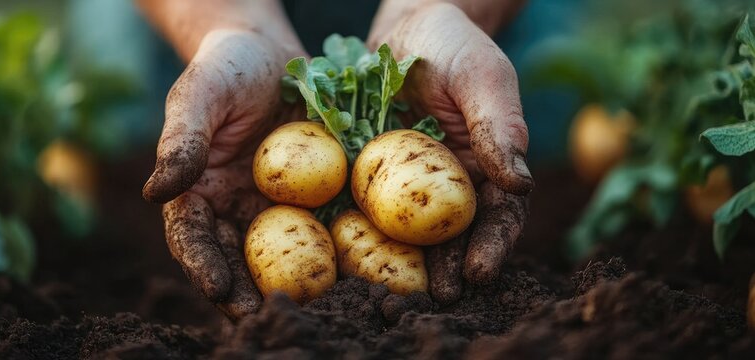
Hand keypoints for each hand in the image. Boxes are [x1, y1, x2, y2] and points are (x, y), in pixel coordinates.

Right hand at [138, 0, 305, 318]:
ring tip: (311, 308)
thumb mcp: (199, 94)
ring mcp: (275, 207)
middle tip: (266, 318)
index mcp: (197, 191)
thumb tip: (157, 193)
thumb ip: (181, 140)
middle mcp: (234, 208)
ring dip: (293, 284)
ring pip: (281, 254)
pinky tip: (351, 269)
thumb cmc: (226, 67)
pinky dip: (334, 252)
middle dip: (247, 293)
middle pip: (237, 259)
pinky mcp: (314, 198)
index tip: (218, 289)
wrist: (271, 52)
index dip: (202, 265)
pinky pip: (323, 227)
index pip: (192, 236)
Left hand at [368, 1, 530, 303]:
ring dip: (405, 262)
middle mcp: (447, 182)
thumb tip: (520, 184)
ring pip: (407, 229)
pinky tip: (349, 252)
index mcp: (485, 166)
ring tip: (395, 292)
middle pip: (452, 234)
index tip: (479, 270)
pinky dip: (360, 230)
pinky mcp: (368, 172)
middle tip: (438, 297)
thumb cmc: (452, 44)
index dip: (491, 245)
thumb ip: (499, 124)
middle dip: (448, 268)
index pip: (496, 215)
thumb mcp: (481, 77)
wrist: (404, 26)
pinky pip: (364, 204)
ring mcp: (405, 180)